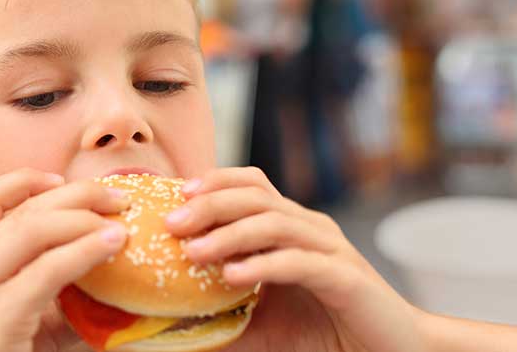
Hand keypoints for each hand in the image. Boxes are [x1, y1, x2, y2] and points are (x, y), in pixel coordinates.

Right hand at [0, 169, 128, 351]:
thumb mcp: (22, 306)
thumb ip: (51, 274)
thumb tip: (108, 246)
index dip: (26, 180)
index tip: (63, 179)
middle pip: (22, 211)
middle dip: (76, 195)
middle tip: (119, 197)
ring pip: (32, 230)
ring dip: (84, 219)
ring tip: (121, 223)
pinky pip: (47, 271)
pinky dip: (84, 250)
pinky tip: (111, 244)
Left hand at [165, 167, 425, 351]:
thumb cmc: (325, 333)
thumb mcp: (263, 324)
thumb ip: (223, 318)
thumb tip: (170, 324)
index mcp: (292, 228)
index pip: (252, 184)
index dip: (214, 182)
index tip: (176, 196)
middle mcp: (311, 229)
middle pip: (256, 196)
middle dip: (210, 204)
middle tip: (172, 223)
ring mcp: (331, 250)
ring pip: (275, 223)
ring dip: (230, 234)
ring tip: (194, 251)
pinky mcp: (346, 278)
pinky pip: (300, 262)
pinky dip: (263, 265)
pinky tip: (232, 276)